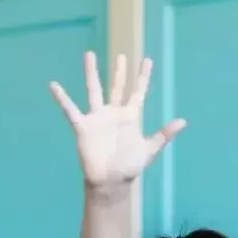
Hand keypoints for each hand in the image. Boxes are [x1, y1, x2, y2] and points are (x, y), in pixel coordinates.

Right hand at [49, 51, 185, 188]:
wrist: (110, 181)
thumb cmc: (129, 166)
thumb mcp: (149, 149)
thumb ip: (164, 134)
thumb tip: (182, 121)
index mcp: (130, 116)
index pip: (137, 92)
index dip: (142, 76)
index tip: (147, 60)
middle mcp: (113, 113)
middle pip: (116, 86)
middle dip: (119, 72)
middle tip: (121, 56)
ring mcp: (97, 118)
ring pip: (94, 90)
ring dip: (91, 73)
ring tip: (89, 55)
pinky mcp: (83, 126)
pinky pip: (70, 110)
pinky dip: (62, 98)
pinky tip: (54, 85)